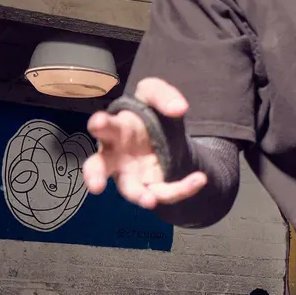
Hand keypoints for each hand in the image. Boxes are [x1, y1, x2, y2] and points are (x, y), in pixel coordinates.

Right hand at [83, 77, 206, 208]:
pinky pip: (164, 192)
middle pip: (99, 167)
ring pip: (130, 189)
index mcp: (115, 129)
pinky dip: (183, 188)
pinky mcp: (151, 186)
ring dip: (138, 196)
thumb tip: (178, 108)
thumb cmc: (146, 113)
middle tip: (96, 185)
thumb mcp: (153, 93)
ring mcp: (131, 175)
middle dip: (95, 175)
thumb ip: (161, 94)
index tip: (98, 123)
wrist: (162, 133)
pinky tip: (200, 179)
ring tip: (149, 201)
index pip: (104, 126)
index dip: (99, 124)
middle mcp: (116, 155)